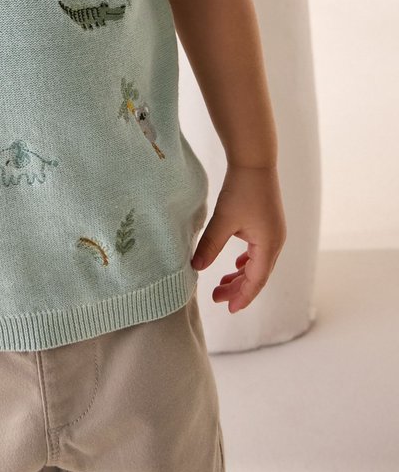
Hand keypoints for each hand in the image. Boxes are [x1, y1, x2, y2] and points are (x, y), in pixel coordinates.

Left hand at [191, 165, 285, 312]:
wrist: (254, 162)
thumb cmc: (241, 190)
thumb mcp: (223, 220)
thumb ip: (210, 246)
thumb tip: (196, 268)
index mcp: (268, 245)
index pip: (256, 281)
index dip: (242, 297)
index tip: (228, 309)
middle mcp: (275, 242)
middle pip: (258, 275)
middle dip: (238, 288)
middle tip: (216, 297)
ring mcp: (274, 233)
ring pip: (258, 263)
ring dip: (241, 275)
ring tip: (222, 284)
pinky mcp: (268, 224)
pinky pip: (259, 251)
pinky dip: (247, 262)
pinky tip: (235, 264)